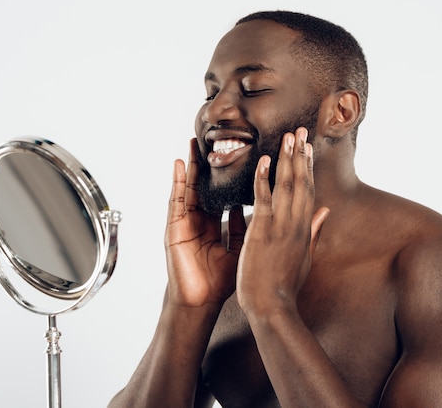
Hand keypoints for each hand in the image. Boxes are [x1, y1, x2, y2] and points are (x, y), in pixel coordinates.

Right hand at [165, 138, 245, 306]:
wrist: (203, 303)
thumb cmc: (223, 280)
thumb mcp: (243, 247)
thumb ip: (253, 225)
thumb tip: (267, 206)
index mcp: (218, 223)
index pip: (226, 192)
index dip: (233, 175)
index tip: (243, 153)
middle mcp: (201, 219)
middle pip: (208, 185)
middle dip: (212, 164)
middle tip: (219, 139)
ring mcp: (186, 222)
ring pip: (191, 187)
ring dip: (193, 165)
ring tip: (196, 142)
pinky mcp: (174, 228)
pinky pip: (176, 201)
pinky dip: (178, 182)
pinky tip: (181, 164)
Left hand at [236, 127, 329, 314]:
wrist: (272, 306)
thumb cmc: (285, 285)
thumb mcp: (305, 257)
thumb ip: (314, 231)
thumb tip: (326, 211)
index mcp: (305, 229)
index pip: (308, 191)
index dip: (309, 167)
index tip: (309, 147)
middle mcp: (296, 224)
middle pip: (301, 183)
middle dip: (301, 155)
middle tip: (301, 130)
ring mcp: (280, 226)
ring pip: (286, 186)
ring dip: (288, 159)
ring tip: (289, 136)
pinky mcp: (263, 231)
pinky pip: (264, 198)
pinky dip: (265, 178)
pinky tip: (265, 159)